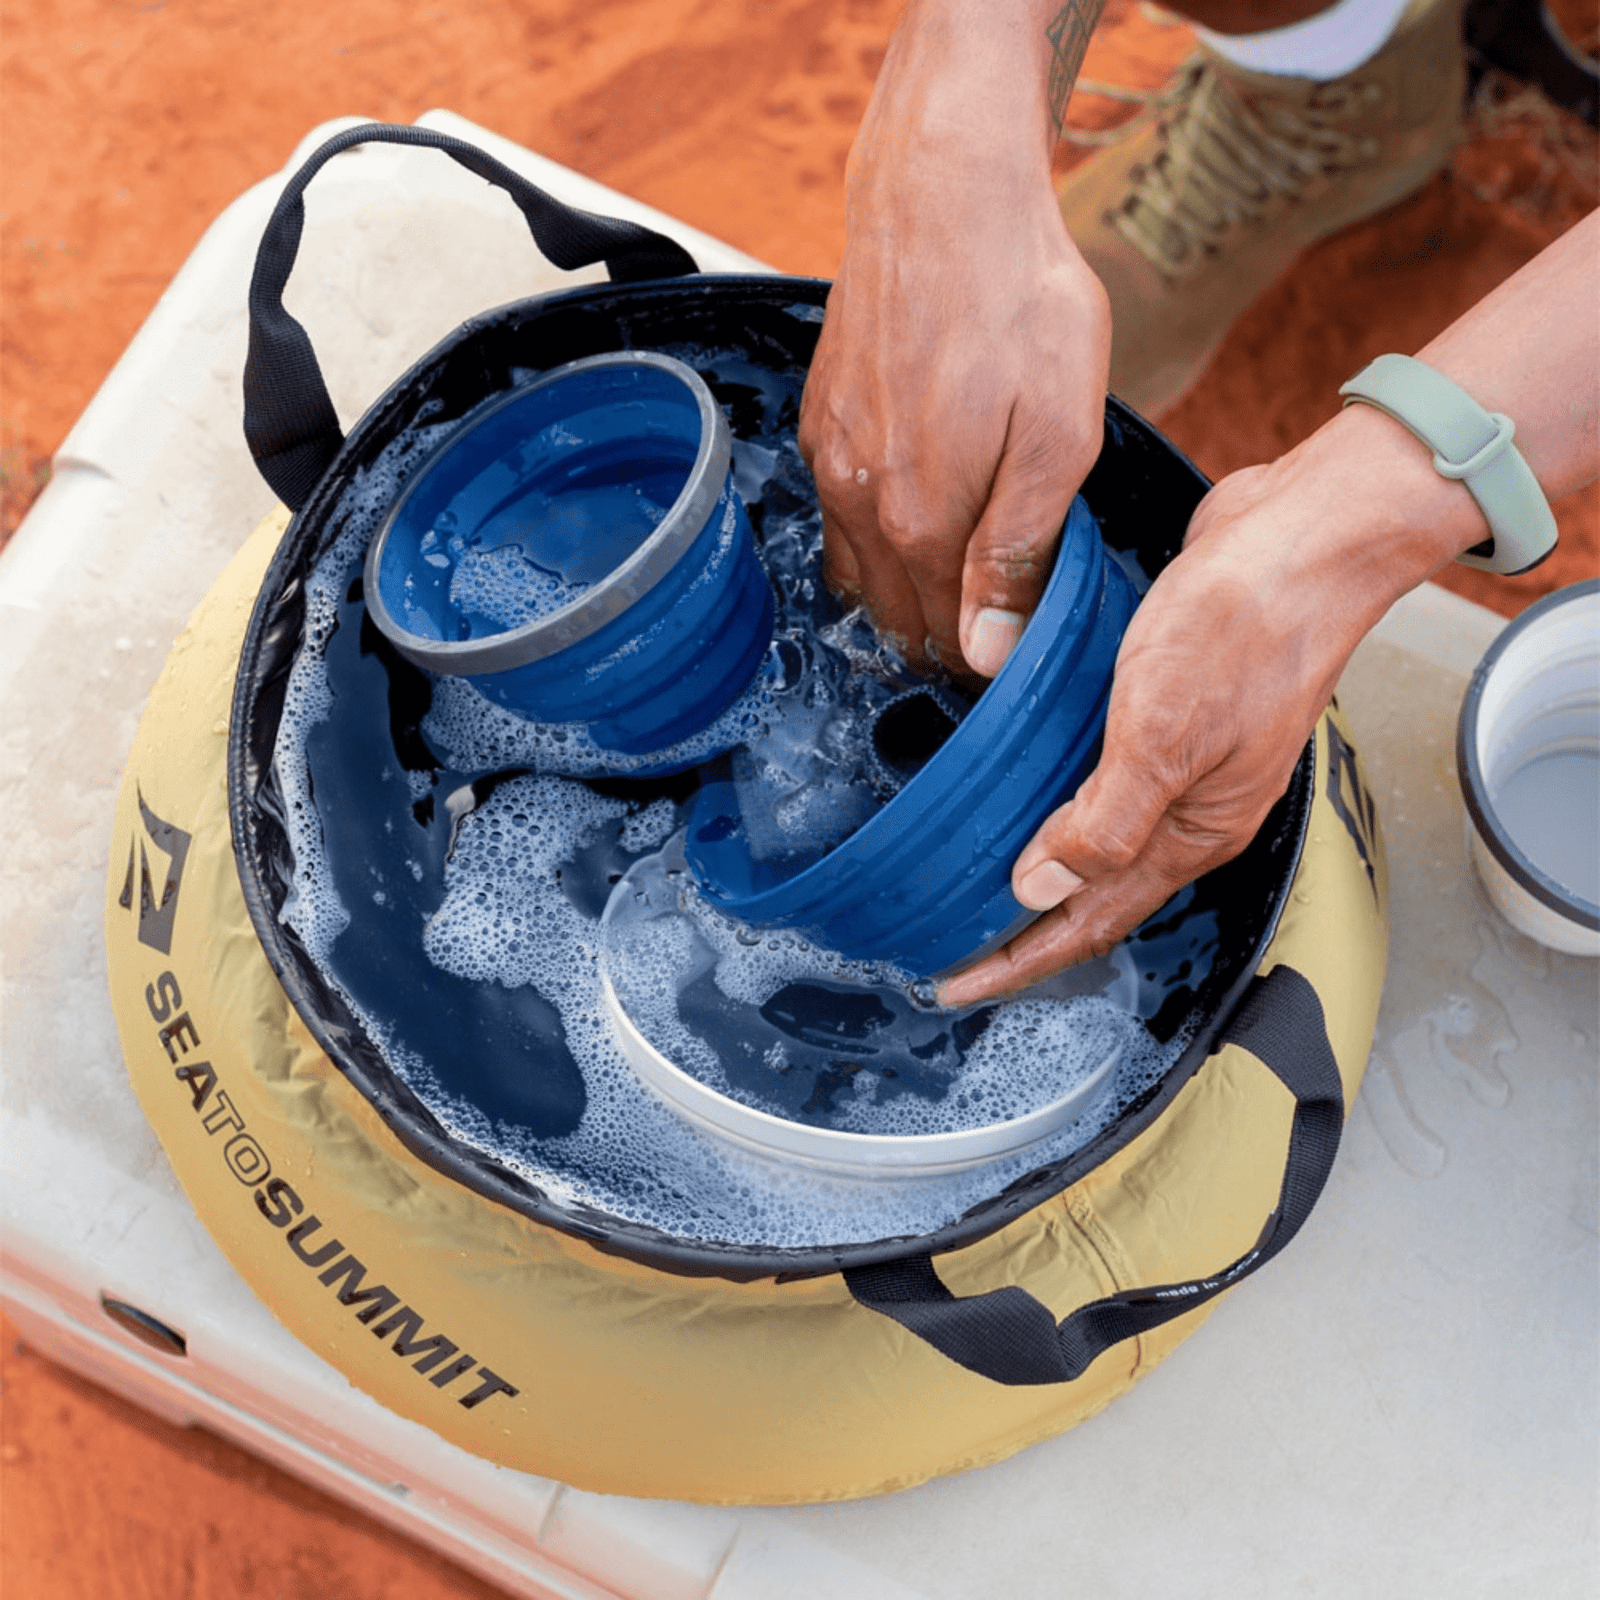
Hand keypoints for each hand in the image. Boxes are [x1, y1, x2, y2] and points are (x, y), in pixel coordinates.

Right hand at [797, 3, 1109, 677]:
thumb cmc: (1018, 306)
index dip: (988, 657)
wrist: (944, 198)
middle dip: (946, 637)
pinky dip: (871, 544)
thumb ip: (1018, 554)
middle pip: (898, 618)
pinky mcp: (819, 425)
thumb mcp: (1057, 437)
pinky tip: (910, 522)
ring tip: (957, 583)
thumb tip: (987, 654)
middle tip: (999, 622)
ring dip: (904, 596)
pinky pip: (835, 519)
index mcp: (922, 522)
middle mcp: (860, 504)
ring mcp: (831, 464)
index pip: (948, 640)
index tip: (1021, 649)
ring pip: (859, 576)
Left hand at [937, 404, 1477, 1004]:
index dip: (1020, 960)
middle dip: (1023, 928)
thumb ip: (1103, 825)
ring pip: (1098, 835)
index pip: (1090, 923)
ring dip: (1038, 864)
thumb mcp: (1162, 739)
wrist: (1308, 538)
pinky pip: (1102, 774)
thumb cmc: (1246, 630)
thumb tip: (1039, 890)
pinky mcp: (1170, 708)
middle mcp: (1189, 808)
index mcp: (1192, 832)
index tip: (956, 984)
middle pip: (1092, 893)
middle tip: (952, 944)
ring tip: (975, 878)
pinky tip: (1025, 784)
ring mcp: (1184, 759)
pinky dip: (1058, 796)